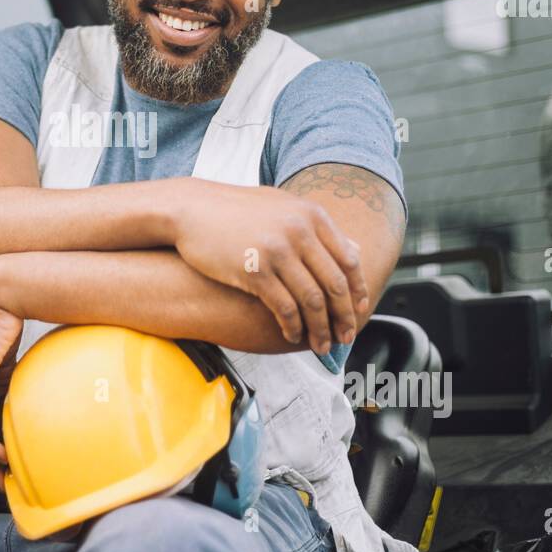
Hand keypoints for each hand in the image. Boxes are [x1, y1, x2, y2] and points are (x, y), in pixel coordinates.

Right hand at [171, 178, 367, 354]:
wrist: (192, 208)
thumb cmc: (236, 210)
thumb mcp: (282, 206)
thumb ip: (318, 228)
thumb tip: (353, 250)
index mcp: (312, 215)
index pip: (349, 259)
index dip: (358, 290)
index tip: (360, 311)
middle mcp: (299, 231)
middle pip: (334, 284)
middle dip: (344, 316)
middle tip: (346, 336)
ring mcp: (277, 251)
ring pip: (311, 301)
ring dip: (319, 329)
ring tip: (320, 345)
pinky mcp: (254, 271)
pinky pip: (283, 307)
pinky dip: (292, 327)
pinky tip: (292, 335)